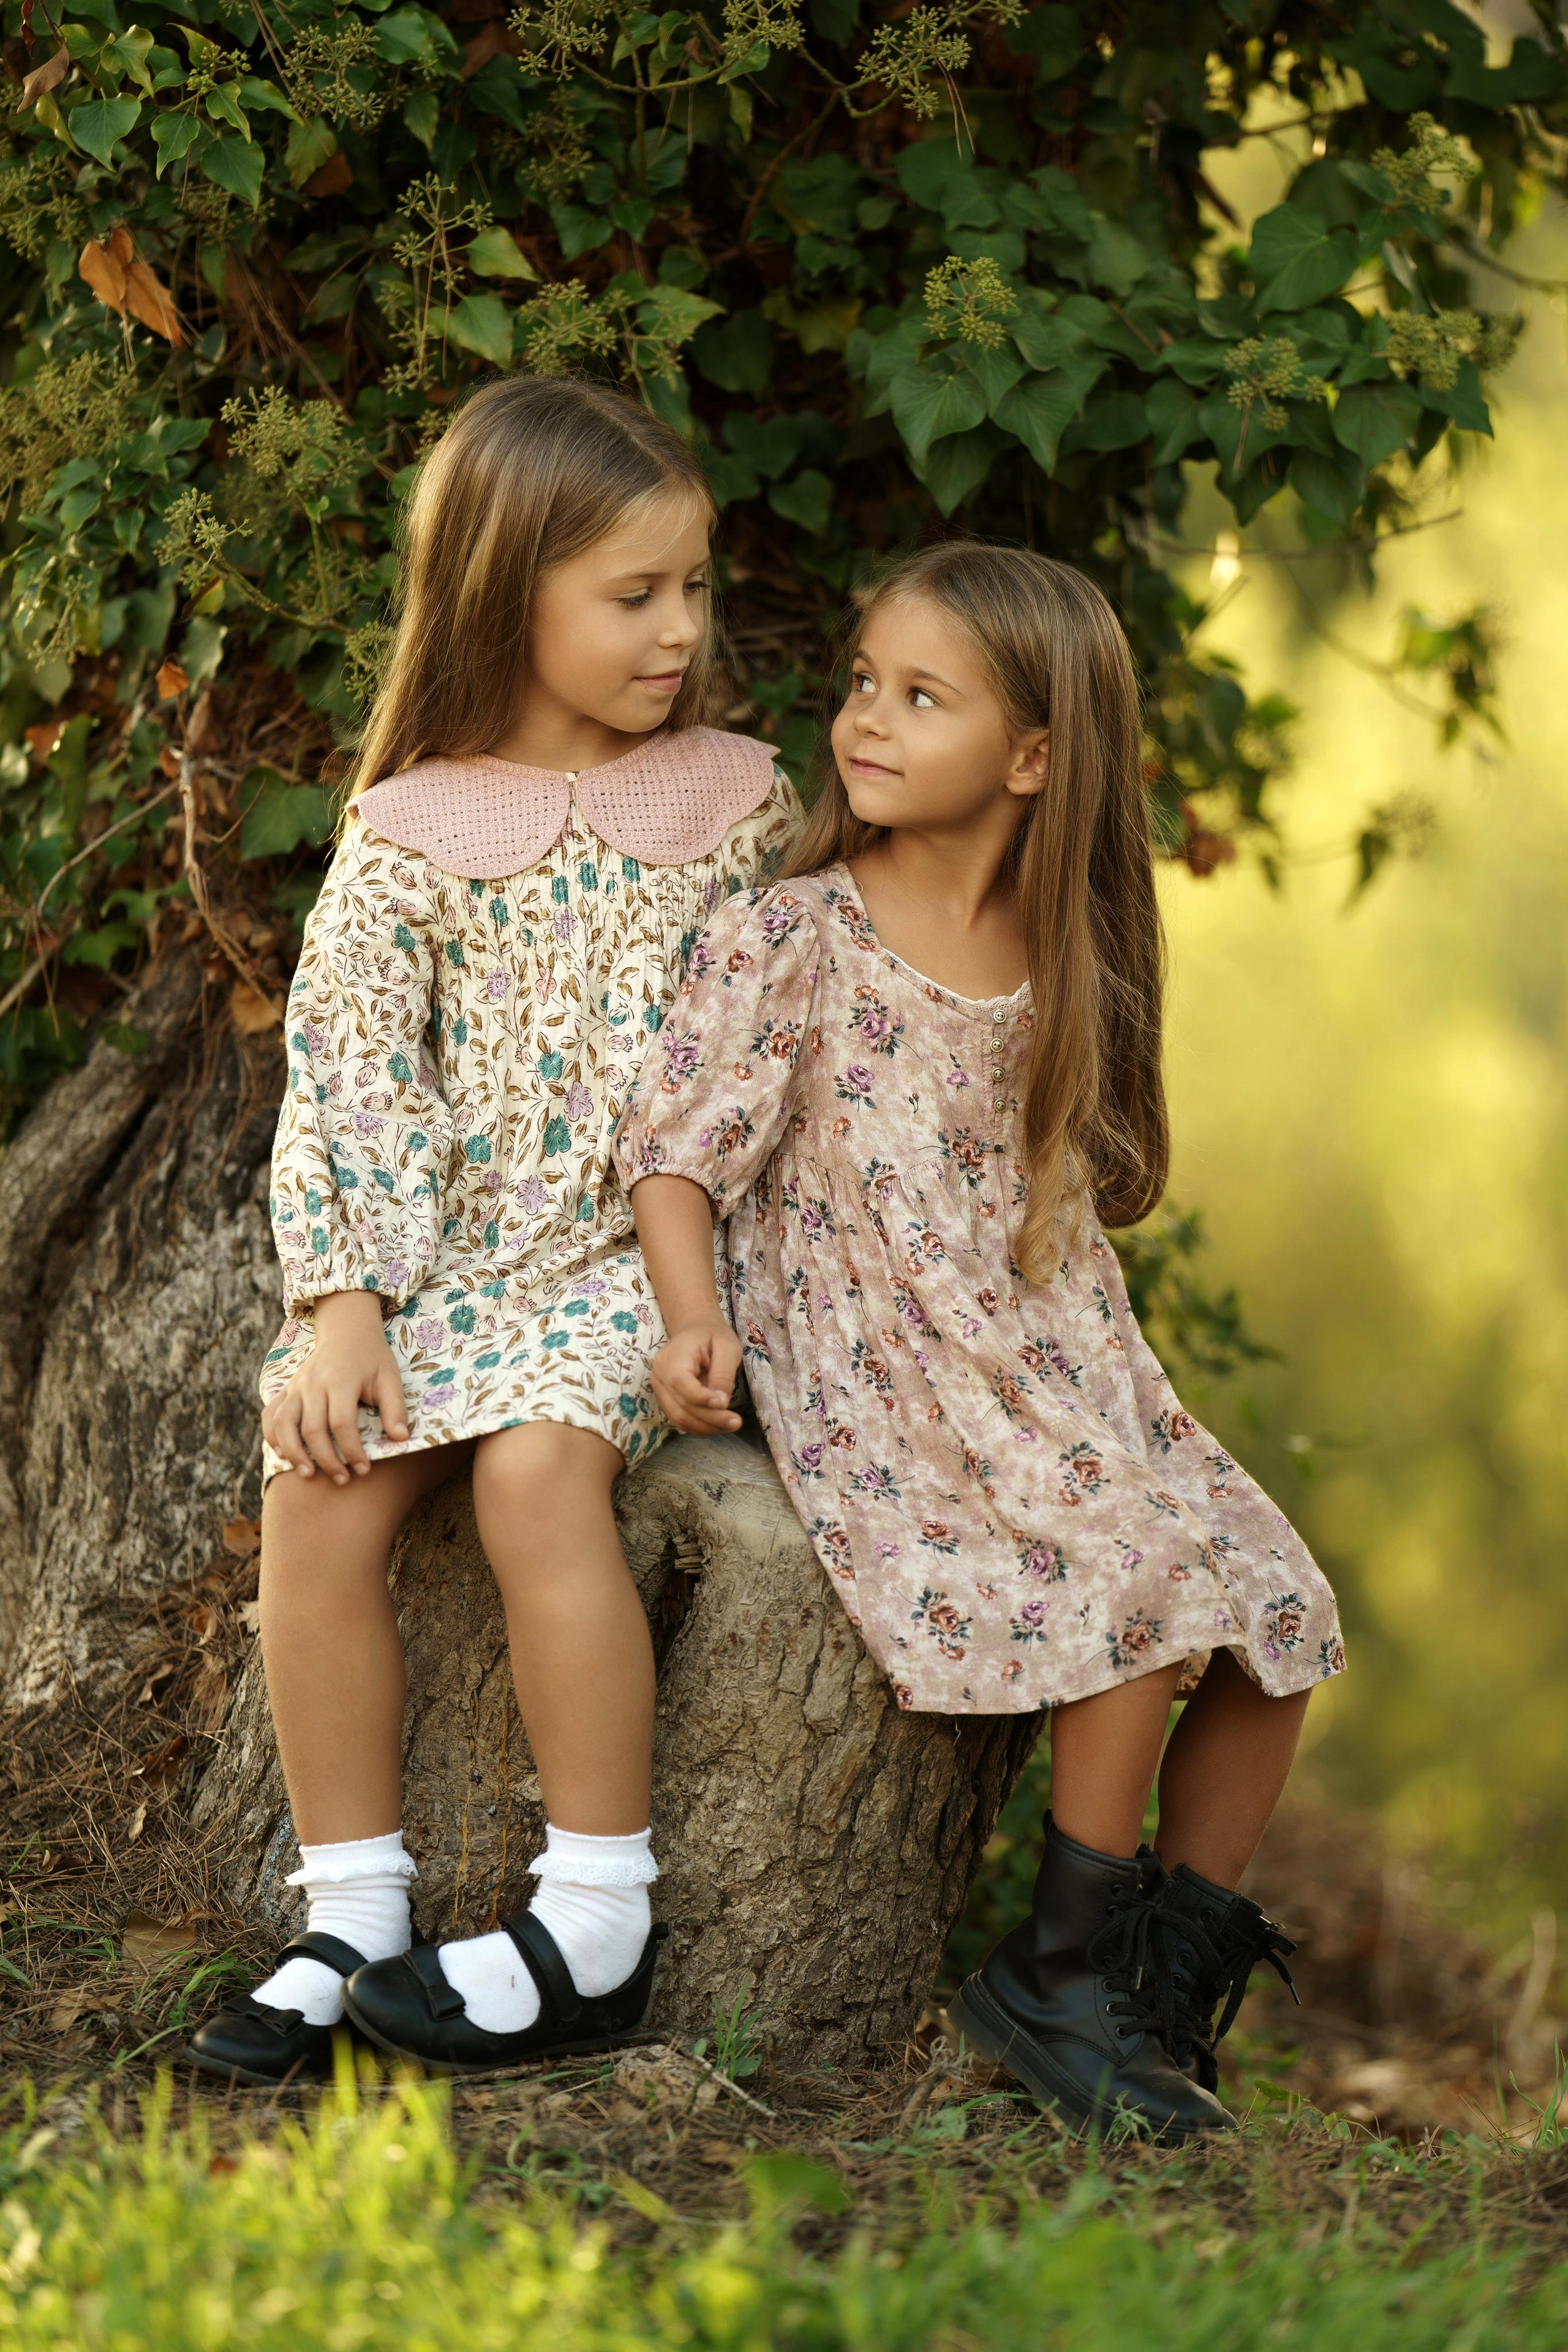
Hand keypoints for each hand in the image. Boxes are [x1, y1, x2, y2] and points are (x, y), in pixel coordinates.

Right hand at [262, 1291, 409, 1483]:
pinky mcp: (286, 1389)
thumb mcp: (389, 1378)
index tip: (363, 1469)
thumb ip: (395, 1408)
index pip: (341, 1423)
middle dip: (326, 1459)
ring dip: (293, 1452)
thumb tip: (401, 1439)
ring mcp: (296, 1386)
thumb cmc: (371, 1358)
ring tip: (308, 1474)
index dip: (352, 1450)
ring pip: (283, 1423)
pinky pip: (270, 1414)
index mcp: (340, 1380)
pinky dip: (272, 1436)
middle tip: (342, 1480)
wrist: (347, 1331)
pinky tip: (283, 1454)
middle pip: (312, 1429)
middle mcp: (313, 1384)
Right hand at [651, 1313, 743, 1434]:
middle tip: (736, 1422)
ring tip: (731, 1425)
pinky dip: (700, 1426)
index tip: (724, 1405)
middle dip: (711, 1419)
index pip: (680, 1383)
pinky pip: (680, 1419)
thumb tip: (721, 1403)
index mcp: (672, 1356)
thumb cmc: (712, 1336)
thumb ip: (723, 1374)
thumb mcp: (726, 1346)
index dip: (700, 1398)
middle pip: (681, 1406)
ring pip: (679, 1418)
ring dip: (706, 1427)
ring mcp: (660, 1389)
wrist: (695, 1330)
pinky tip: (719, 1425)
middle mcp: (660, 1375)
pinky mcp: (666, 1400)